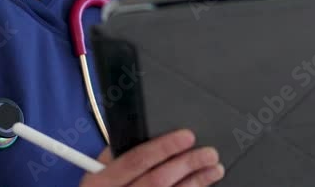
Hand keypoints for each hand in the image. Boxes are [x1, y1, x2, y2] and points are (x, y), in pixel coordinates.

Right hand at [79, 129, 223, 186]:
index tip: (187, 136)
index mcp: (101, 181)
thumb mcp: (100, 171)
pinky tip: (202, 186)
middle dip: (187, 164)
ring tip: (215, 170)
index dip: (164, 147)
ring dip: (197, 182)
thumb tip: (146, 134)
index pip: (136, 160)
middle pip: (158, 180)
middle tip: (209, 154)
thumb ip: (119, 153)